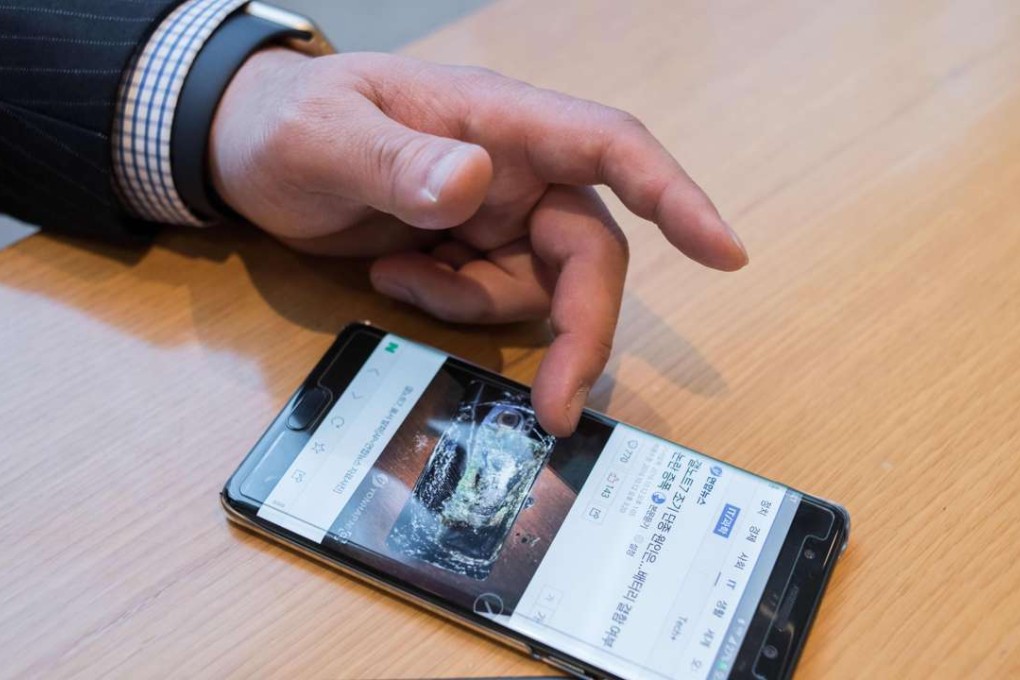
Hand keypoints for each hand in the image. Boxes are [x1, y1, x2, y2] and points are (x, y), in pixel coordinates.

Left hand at [209, 49, 747, 435]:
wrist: (245, 150)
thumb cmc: (286, 121)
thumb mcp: (325, 137)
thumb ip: (396, 160)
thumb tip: (474, 185)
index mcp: (500, 120)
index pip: (609, 146)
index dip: (675, 197)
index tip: (726, 254)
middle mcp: (516, 168)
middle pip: (588, 252)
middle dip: (582, 328)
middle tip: (557, 409)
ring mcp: (497, 215)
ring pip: (541, 289)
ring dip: (482, 310)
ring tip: (400, 280)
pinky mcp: (472, 252)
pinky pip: (491, 301)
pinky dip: (452, 307)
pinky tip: (394, 277)